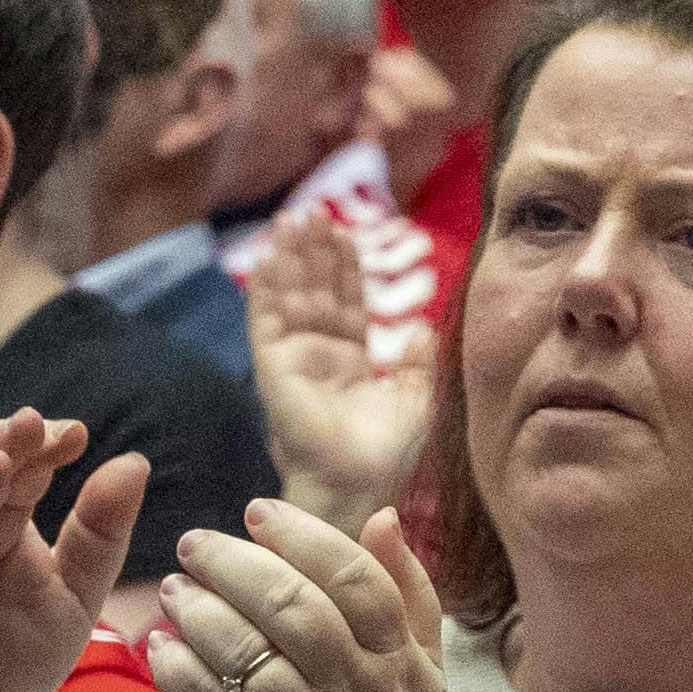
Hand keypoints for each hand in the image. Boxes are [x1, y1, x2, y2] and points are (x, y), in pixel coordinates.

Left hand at [140, 500, 456, 691]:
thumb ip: (408, 593)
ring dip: (199, 611)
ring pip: (245, 653)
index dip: (301, 537)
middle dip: (235, 564)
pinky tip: (159, 647)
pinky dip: (175, 669)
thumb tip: (380, 517)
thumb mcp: (423, 672)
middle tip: (194, 546)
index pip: (355, 579)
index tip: (256, 513)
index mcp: (399, 662)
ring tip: (174, 592)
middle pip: (293, 607)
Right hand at [240, 209, 429, 531]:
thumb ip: (418, 361)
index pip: (346, 302)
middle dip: (313, 250)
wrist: (359, 481)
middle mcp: (320, 354)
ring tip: (292, 218)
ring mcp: (294, 359)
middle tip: (313, 209)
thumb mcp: (417, 398)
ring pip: (290, 296)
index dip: (344, 267)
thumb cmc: (388, 452)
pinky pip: (267, 319)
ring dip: (290, 257)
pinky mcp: (274, 367)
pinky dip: (268, 287)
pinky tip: (271, 256)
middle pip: (315, 290)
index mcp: (352, 360)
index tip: (345, 231)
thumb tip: (425, 325)